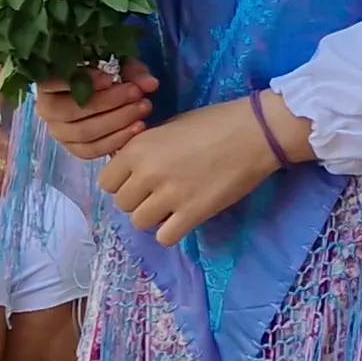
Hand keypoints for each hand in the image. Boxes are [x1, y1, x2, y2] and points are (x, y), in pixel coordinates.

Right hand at [34, 61, 158, 160]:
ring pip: (83, 133)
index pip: (54, 82)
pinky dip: (116, 140)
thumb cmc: (108, 74)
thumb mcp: (120, 65)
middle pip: (71, 111)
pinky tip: (137, 128)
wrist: (109, 98)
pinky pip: (92, 150)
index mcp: (48, 82)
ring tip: (142, 108)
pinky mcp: (74, 148)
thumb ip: (133, 72)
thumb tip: (150, 85)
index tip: (109, 79)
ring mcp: (59, 132)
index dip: (81, 82)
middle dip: (107, 102)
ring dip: (116, 121)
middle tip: (136, 94)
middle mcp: (47, 110)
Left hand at [97, 106, 285, 245]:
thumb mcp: (169, 127)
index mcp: (138, 148)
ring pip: (140, 223)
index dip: (122, 182)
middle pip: (122, 204)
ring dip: (154, 218)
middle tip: (159, 193)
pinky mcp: (193, 213)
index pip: (107, 182)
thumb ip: (146, 149)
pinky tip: (184, 219)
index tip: (139, 181)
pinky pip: (165, 237)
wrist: (254, 133)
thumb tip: (132, 169)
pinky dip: (171, 232)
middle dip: (139, 200)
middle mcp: (147, 173)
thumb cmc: (214, 122)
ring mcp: (170, 195)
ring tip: (172, 207)